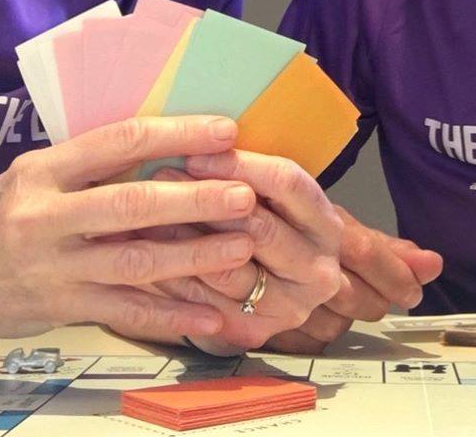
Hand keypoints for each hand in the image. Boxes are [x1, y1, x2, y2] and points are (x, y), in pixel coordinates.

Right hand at [0, 116, 258, 344]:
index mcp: (46, 170)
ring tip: (241, 247)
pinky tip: (210, 315)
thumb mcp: (40, 175)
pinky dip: (171, 315)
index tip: (226, 131)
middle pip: (130, 205)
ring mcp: (53, 268)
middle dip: (193, 200)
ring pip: (134, 263)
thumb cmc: (8, 215)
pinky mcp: (62, 308)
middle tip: (244, 193)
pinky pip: (125, 313)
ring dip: (194, 257)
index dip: (177, 135)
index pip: (120, 142)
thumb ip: (97, 164)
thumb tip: (176, 141)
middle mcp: (46, 217)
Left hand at [144, 152, 343, 353]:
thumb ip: (253, 176)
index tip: (196, 152)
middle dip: (205, 198)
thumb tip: (201, 142)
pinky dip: (174, 276)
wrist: (282, 289)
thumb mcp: (278, 200)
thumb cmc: (273, 229)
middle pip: (259, 226)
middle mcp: (318, 269)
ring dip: (182, 237)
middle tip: (159, 176)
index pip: (287, 183)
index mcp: (328, 224)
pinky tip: (149, 252)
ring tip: (146, 212)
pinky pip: (207, 302)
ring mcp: (290, 307)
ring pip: (230, 267)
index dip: (239, 164)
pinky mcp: (256, 333)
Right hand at [266, 205, 442, 353]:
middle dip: (376, 300)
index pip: (369, 252)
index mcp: (324, 227)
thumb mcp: (336, 225)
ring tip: (335, 296)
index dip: (397, 276)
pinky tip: (313, 312)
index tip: (414, 293)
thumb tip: (435, 265)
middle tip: (377, 293)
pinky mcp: (260, 326)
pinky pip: (308, 344)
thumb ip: (386, 249)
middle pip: (359, 298)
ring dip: (344, 315)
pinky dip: (317, 332)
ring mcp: (279, 295)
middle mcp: (302, 262)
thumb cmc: (288, 225)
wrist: (222, 231)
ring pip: (337, 326)